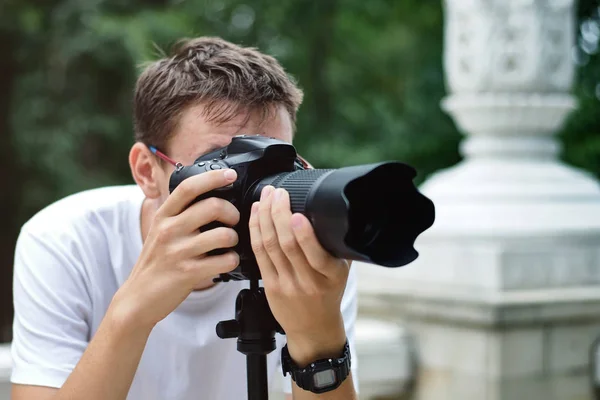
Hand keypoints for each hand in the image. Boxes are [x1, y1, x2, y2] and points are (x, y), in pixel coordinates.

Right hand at [112, 169, 240, 328]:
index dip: (212, 177)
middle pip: (212, 206)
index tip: (230, 175)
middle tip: (234, 220)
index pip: (188, 187)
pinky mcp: (187, 273)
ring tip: (230, 244)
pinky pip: (224, 261)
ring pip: (223, 235)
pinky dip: (232, 260)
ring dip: (234, 239)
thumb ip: (180, 214)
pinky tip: (227, 261)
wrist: (137, 299)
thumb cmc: (157, 262)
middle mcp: (169, 230)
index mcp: (163, 216)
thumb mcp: (161, 231)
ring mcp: (178, 252)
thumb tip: (210, 195)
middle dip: (232, 212)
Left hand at [249, 185, 350, 364]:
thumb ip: (337, 246)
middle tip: (277, 192)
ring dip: (264, 217)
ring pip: (270, 246)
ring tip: (265, 197)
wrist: (314, 328)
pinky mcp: (269, 285)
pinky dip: (255, 231)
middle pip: (287, 245)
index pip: (315, 254)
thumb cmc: (329, 294)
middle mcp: (308, 281)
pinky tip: (255, 214)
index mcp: (330, 276)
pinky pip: (259, 254)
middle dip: (278, 214)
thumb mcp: (342, 271)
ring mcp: (286, 284)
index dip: (303, 233)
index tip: (297, 213)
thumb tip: (332, 212)